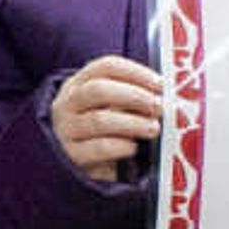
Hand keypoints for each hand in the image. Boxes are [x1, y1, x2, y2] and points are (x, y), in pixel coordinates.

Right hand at [51, 55, 164, 179]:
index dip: (136, 73)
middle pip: (98, 90)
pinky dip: (122, 147)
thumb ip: (130, 97)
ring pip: (100, 120)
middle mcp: (67, 104)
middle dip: (134, 96)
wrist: (75, 162)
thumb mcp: (109, 106)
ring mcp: (66, 130)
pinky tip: (133, 148)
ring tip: (153, 129)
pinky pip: (100, 148)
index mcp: (78, 84)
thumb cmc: (102, 128)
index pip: (106, 67)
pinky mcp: (71, 156)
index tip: (160, 84)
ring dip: (134, 123)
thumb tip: (162, 96)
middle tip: (158, 107)